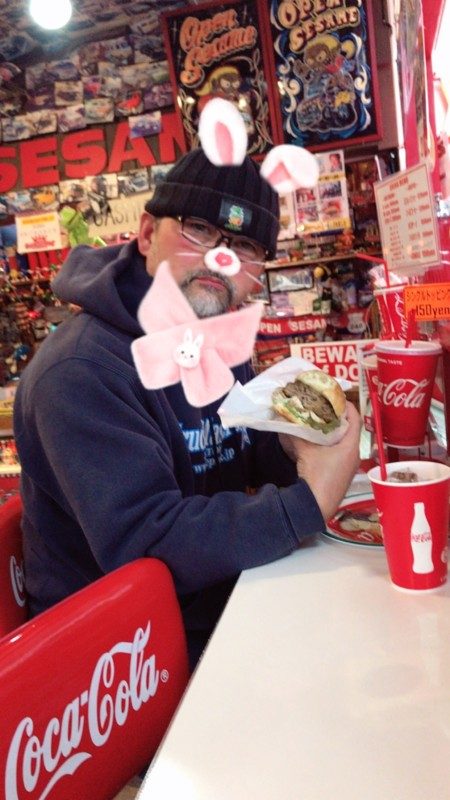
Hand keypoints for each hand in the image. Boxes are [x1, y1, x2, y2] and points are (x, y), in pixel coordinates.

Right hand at [282, 403, 361, 521]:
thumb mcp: (305, 452)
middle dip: (338, 420)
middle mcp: (354, 456)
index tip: (337, 399)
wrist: (317, 506)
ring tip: (320, 425)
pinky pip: (341, 455)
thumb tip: (286, 421)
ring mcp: (349, 468)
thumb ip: (297, 435)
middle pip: (350, 431)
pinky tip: (319, 446)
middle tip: (325, 410)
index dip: (348, 407)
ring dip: (335, 434)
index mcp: (351, 446)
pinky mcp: (343, 476)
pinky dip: (332, 446)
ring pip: (345, 444)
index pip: (355, 420)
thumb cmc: (317, 475)